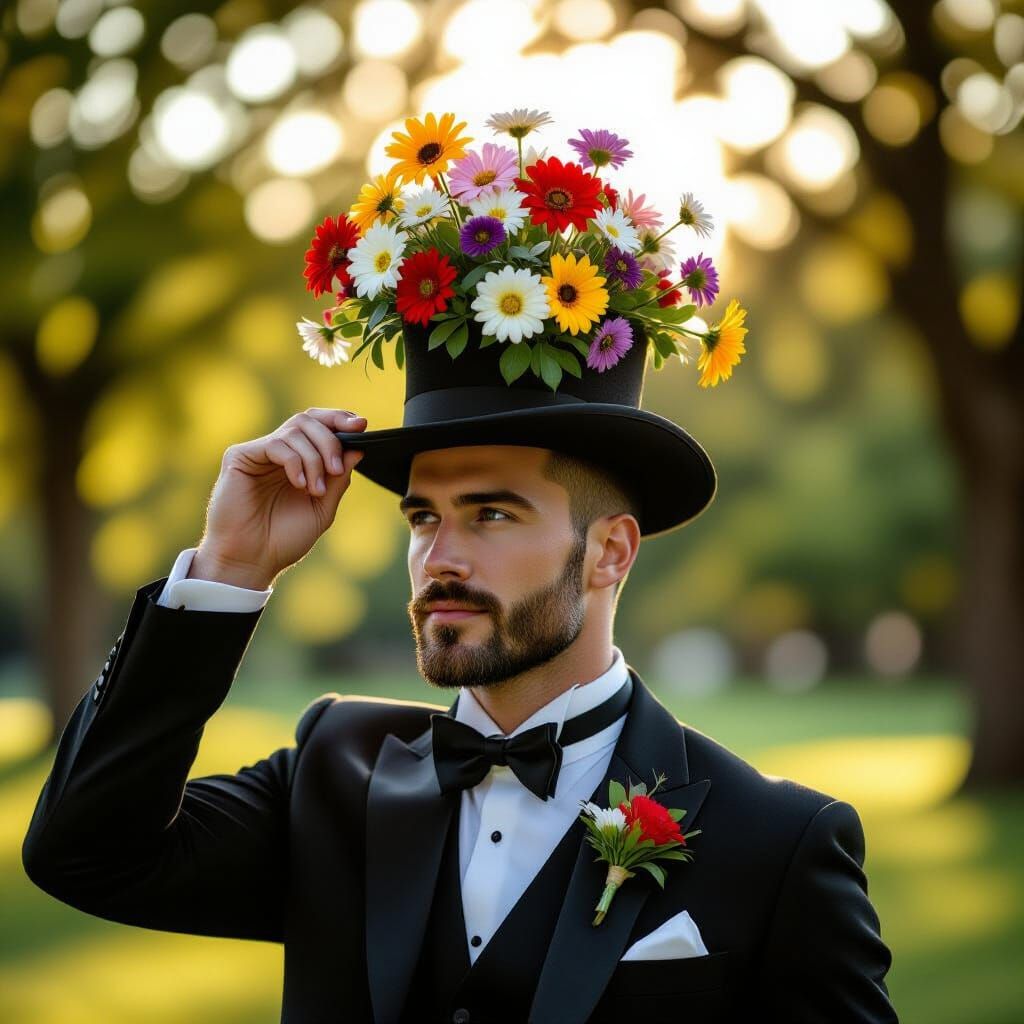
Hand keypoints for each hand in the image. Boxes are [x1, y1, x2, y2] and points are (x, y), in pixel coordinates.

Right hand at [190, 409, 367, 588]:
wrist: (252, 560)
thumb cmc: (283, 539)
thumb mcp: (322, 508)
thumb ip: (338, 480)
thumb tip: (357, 450)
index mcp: (299, 461)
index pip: (320, 426)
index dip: (340, 420)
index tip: (362, 425)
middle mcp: (279, 452)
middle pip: (309, 420)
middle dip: (331, 440)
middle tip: (336, 468)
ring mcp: (259, 452)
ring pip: (295, 430)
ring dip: (315, 458)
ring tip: (315, 490)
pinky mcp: (240, 456)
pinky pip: (276, 444)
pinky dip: (295, 462)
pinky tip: (299, 485)